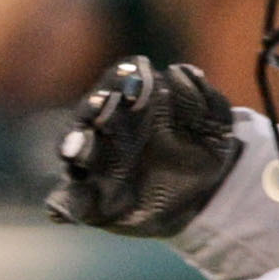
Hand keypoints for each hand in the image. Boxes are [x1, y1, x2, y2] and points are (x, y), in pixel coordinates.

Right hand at [46, 57, 240, 236]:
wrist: (207, 195)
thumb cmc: (205, 149)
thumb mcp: (215, 124)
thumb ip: (202, 98)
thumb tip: (182, 70)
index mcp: (134, 102)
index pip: (121, 81)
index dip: (125, 78)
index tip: (137, 84)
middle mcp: (107, 128)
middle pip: (91, 112)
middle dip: (94, 110)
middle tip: (102, 110)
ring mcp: (95, 164)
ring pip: (76, 152)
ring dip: (77, 148)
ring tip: (80, 150)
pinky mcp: (90, 199)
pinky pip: (69, 201)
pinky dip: (64, 203)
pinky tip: (63, 209)